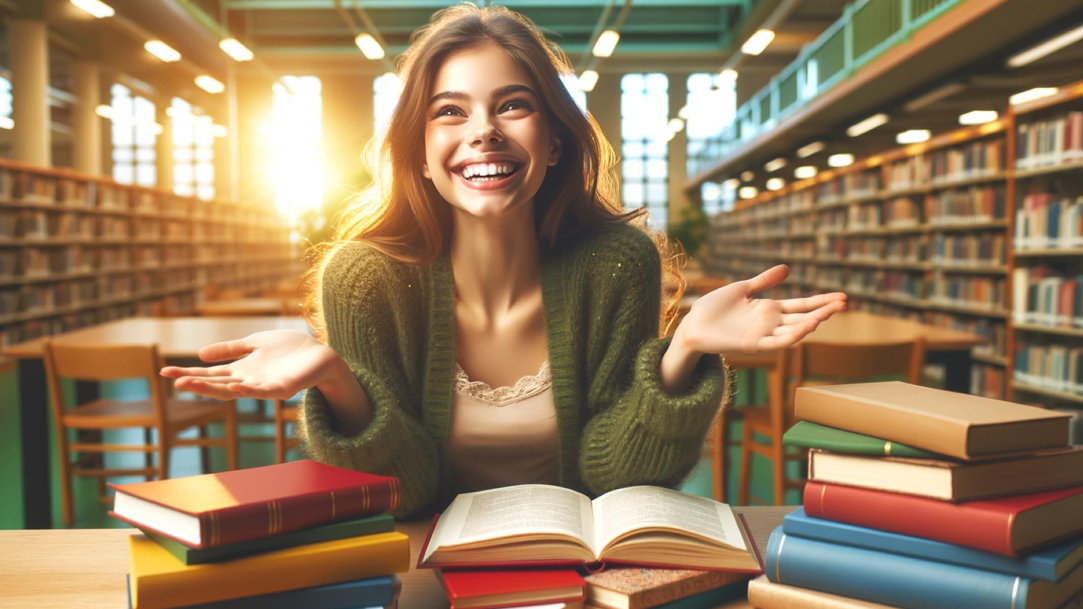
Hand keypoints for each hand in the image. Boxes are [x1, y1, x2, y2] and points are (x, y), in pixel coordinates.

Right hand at [160, 329, 344, 400]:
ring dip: (214, 389)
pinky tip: (236, 385)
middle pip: (217, 384)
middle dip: (195, 383)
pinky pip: (263, 392)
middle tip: (173, 381)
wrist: (320, 353)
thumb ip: (230, 350)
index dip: (189, 374)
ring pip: (235, 391)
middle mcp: (249, 381)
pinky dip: (249, 390)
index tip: (165, 372)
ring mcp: (265, 386)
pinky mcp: (283, 388)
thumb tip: (199, 354)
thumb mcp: (255, 344)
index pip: (210, 374)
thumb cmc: (290, 349)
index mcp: (242, 370)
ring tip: (192, 384)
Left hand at [674, 265, 846, 354]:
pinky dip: (792, 336)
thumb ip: (763, 281)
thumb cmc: (714, 308)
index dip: (821, 301)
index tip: (842, 297)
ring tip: (829, 314)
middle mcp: (770, 323)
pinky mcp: (752, 345)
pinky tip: (806, 326)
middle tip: (845, 304)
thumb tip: (787, 268)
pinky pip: (777, 342)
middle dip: (823, 311)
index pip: (801, 305)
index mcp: (769, 309)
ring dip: (811, 323)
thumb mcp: (742, 289)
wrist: (693, 324)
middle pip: (803, 317)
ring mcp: (763, 334)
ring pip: (794, 331)